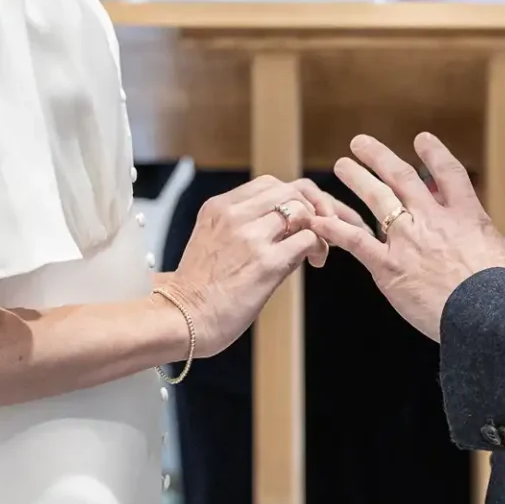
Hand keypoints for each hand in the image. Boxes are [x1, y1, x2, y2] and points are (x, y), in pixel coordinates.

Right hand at [163, 175, 343, 354]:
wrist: (181, 319)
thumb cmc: (199, 289)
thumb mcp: (213, 240)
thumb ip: (244, 225)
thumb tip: (289, 224)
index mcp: (219, 207)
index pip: (271, 184)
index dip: (296, 196)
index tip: (307, 214)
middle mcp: (234, 215)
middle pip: (290, 191)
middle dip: (314, 207)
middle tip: (323, 229)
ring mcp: (250, 238)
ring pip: (302, 212)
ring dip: (320, 228)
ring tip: (317, 249)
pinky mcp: (267, 264)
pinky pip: (308, 239)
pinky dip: (319, 247)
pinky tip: (316, 261)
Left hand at [309, 132, 504, 341]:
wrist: (484, 315)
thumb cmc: (502, 291)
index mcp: (466, 215)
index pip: (448, 174)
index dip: (434, 154)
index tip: (422, 140)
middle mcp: (433, 220)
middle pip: (402, 178)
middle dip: (380, 158)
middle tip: (360, 144)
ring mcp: (408, 241)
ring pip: (377, 200)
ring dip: (357, 179)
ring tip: (342, 165)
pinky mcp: (389, 267)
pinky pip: (356, 242)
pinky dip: (335, 229)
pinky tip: (318, 219)